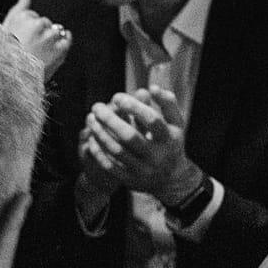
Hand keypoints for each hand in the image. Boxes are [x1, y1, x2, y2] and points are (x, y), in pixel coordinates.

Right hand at [0, 0, 71, 80]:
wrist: (13, 80)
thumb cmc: (5, 55)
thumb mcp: (6, 30)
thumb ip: (18, 10)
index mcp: (22, 18)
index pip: (31, 15)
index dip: (26, 27)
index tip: (21, 38)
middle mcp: (37, 25)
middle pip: (44, 22)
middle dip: (40, 32)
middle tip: (29, 47)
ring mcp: (50, 37)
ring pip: (55, 30)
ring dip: (50, 38)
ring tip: (39, 52)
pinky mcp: (60, 49)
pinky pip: (67, 39)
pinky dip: (64, 41)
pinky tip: (54, 48)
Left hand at [81, 86, 203, 202]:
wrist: (172, 179)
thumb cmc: (171, 143)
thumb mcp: (176, 124)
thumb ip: (167, 103)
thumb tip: (151, 87)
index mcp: (169, 138)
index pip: (152, 120)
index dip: (134, 107)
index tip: (116, 97)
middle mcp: (157, 155)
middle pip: (130, 137)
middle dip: (110, 120)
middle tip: (96, 106)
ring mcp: (143, 170)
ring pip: (117, 151)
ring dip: (100, 133)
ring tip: (91, 119)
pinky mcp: (131, 180)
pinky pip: (110, 166)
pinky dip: (99, 152)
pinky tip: (91, 138)